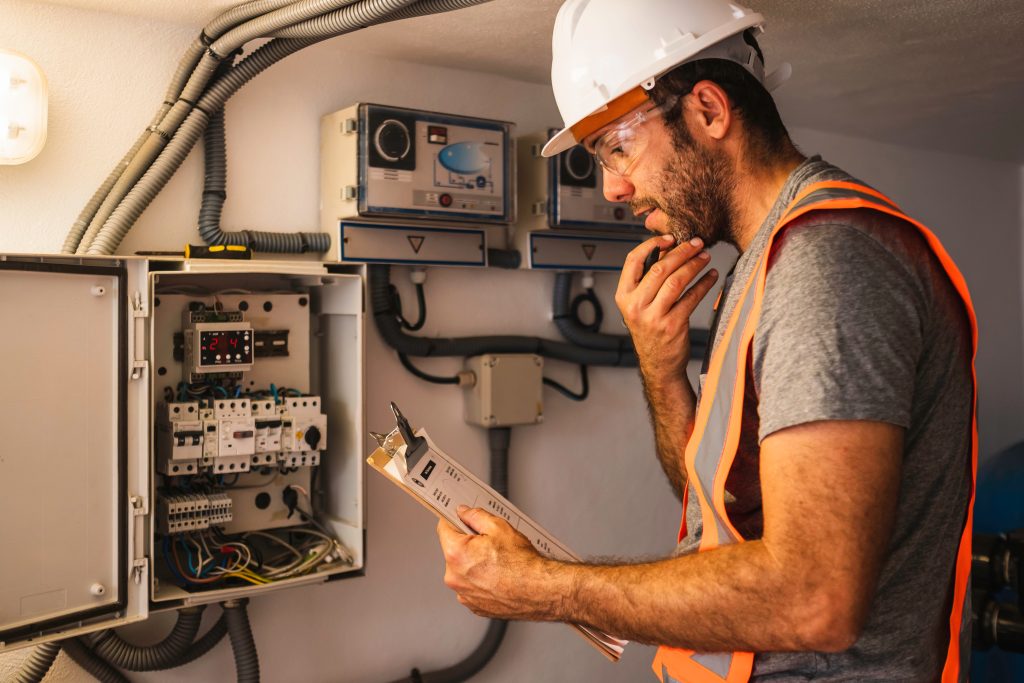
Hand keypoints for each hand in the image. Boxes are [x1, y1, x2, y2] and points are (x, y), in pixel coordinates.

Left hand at [437, 506, 561, 620]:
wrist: (539, 591)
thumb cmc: (522, 564)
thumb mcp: (499, 527)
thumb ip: (475, 516)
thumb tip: (464, 512)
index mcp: (455, 554)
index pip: (444, 527)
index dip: (455, 520)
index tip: (462, 519)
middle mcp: (454, 576)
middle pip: (453, 550)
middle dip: (467, 544)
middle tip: (489, 543)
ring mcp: (463, 594)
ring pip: (462, 570)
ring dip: (474, 564)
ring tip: (497, 562)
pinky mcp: (473, 605)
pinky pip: (471, 586)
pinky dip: (481, 580)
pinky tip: (497, 576)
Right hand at [616, 235, 718, 380]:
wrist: (658, 364)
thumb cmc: (650, 330)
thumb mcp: (640, 305)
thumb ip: (648, 280)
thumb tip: (668, 249)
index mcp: (624, 296)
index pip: (633, 261)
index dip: (652, 245)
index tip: (670, 238)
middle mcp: (635, 306)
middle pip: (660, 268)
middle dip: (681, 251)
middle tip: (697, 243)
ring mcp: (654, 317)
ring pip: (677, 281)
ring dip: (694, 265)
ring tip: (705, 256)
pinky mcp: (673, 325)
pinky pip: (691, 298)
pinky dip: (704, 284)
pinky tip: (711, 276)